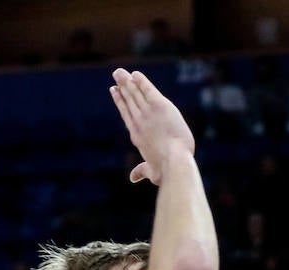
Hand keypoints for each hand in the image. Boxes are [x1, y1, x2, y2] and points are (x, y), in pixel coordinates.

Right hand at [109, 69, 194, 185]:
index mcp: (136, 135)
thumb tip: (133, 178)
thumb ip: (141, 171)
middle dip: (122, 87)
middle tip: (116, 75)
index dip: (120, 101)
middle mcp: (139, 122)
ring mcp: (148, 113)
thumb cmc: (164, 170)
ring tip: (120, 72)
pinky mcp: (160, 106)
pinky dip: (142, 82)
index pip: (126, 114)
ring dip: (128, 81)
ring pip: (136, 93)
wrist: (173, 162)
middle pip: (129, 100)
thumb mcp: (151, 172)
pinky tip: (136, 74)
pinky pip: (148, 89)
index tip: (115, 92)